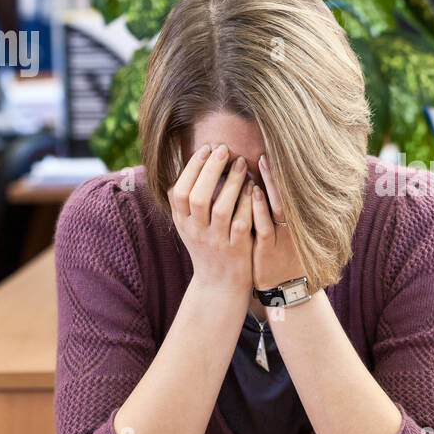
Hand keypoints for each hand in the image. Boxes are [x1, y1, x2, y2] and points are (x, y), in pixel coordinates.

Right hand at [168, 143, 252, 296]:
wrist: (219, 284)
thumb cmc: (206, 245)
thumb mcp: (188, 225)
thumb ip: (184, 200)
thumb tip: (183, 164)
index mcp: (182, 222)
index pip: (179, 192)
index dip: (191, 169)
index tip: (206, 149)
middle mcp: (196, 232)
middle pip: (198, 197)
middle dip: (210, 170)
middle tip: (224, 149)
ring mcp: (216, 241)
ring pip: (221, 209)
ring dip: (231, 183)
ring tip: (241, 163)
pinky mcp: (237, 249)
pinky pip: (242, 223)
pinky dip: (247, 203)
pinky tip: (254, 187)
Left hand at [251, 154, 304, 290]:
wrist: (288, 290)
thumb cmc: (286, 255)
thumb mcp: (291, 232)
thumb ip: (285, 209)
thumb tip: (276, 182)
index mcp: (299, 220)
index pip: (294, 189)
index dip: (286, 170)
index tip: (279, 148)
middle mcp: (294, 226)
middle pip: (289, 192)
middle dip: (280, 170)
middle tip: (271, 147)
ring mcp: (282, 237)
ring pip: (278, 205)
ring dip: (270, 183)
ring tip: (262, 161)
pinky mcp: (269, 250)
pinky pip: (265, 225)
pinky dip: (259, 207)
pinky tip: (253, 191)